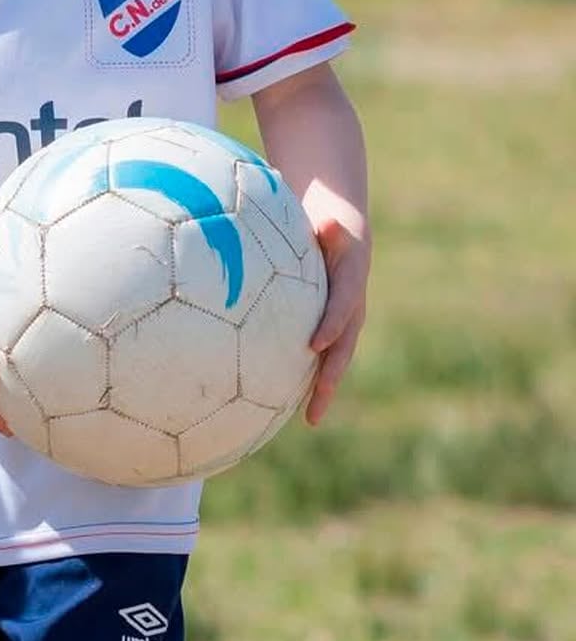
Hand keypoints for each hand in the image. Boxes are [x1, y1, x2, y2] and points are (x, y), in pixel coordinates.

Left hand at [306, 217, 369, 425]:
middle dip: (331, 376)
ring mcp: (343, 324)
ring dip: (324, 388)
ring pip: (334, 360)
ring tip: (311, 418)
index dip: (331, 326)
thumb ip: (329, 227)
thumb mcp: (332, 221)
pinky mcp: (330, 330)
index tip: (314, 345)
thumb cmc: (330, 226)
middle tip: (317, 403)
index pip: (343, 308)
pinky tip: (289, 402)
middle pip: (343, 347)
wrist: (344, 235)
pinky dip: (311, 378)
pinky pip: (322, 357)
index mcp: (351, 283)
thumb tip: (327, 222)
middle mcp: (351, 311)